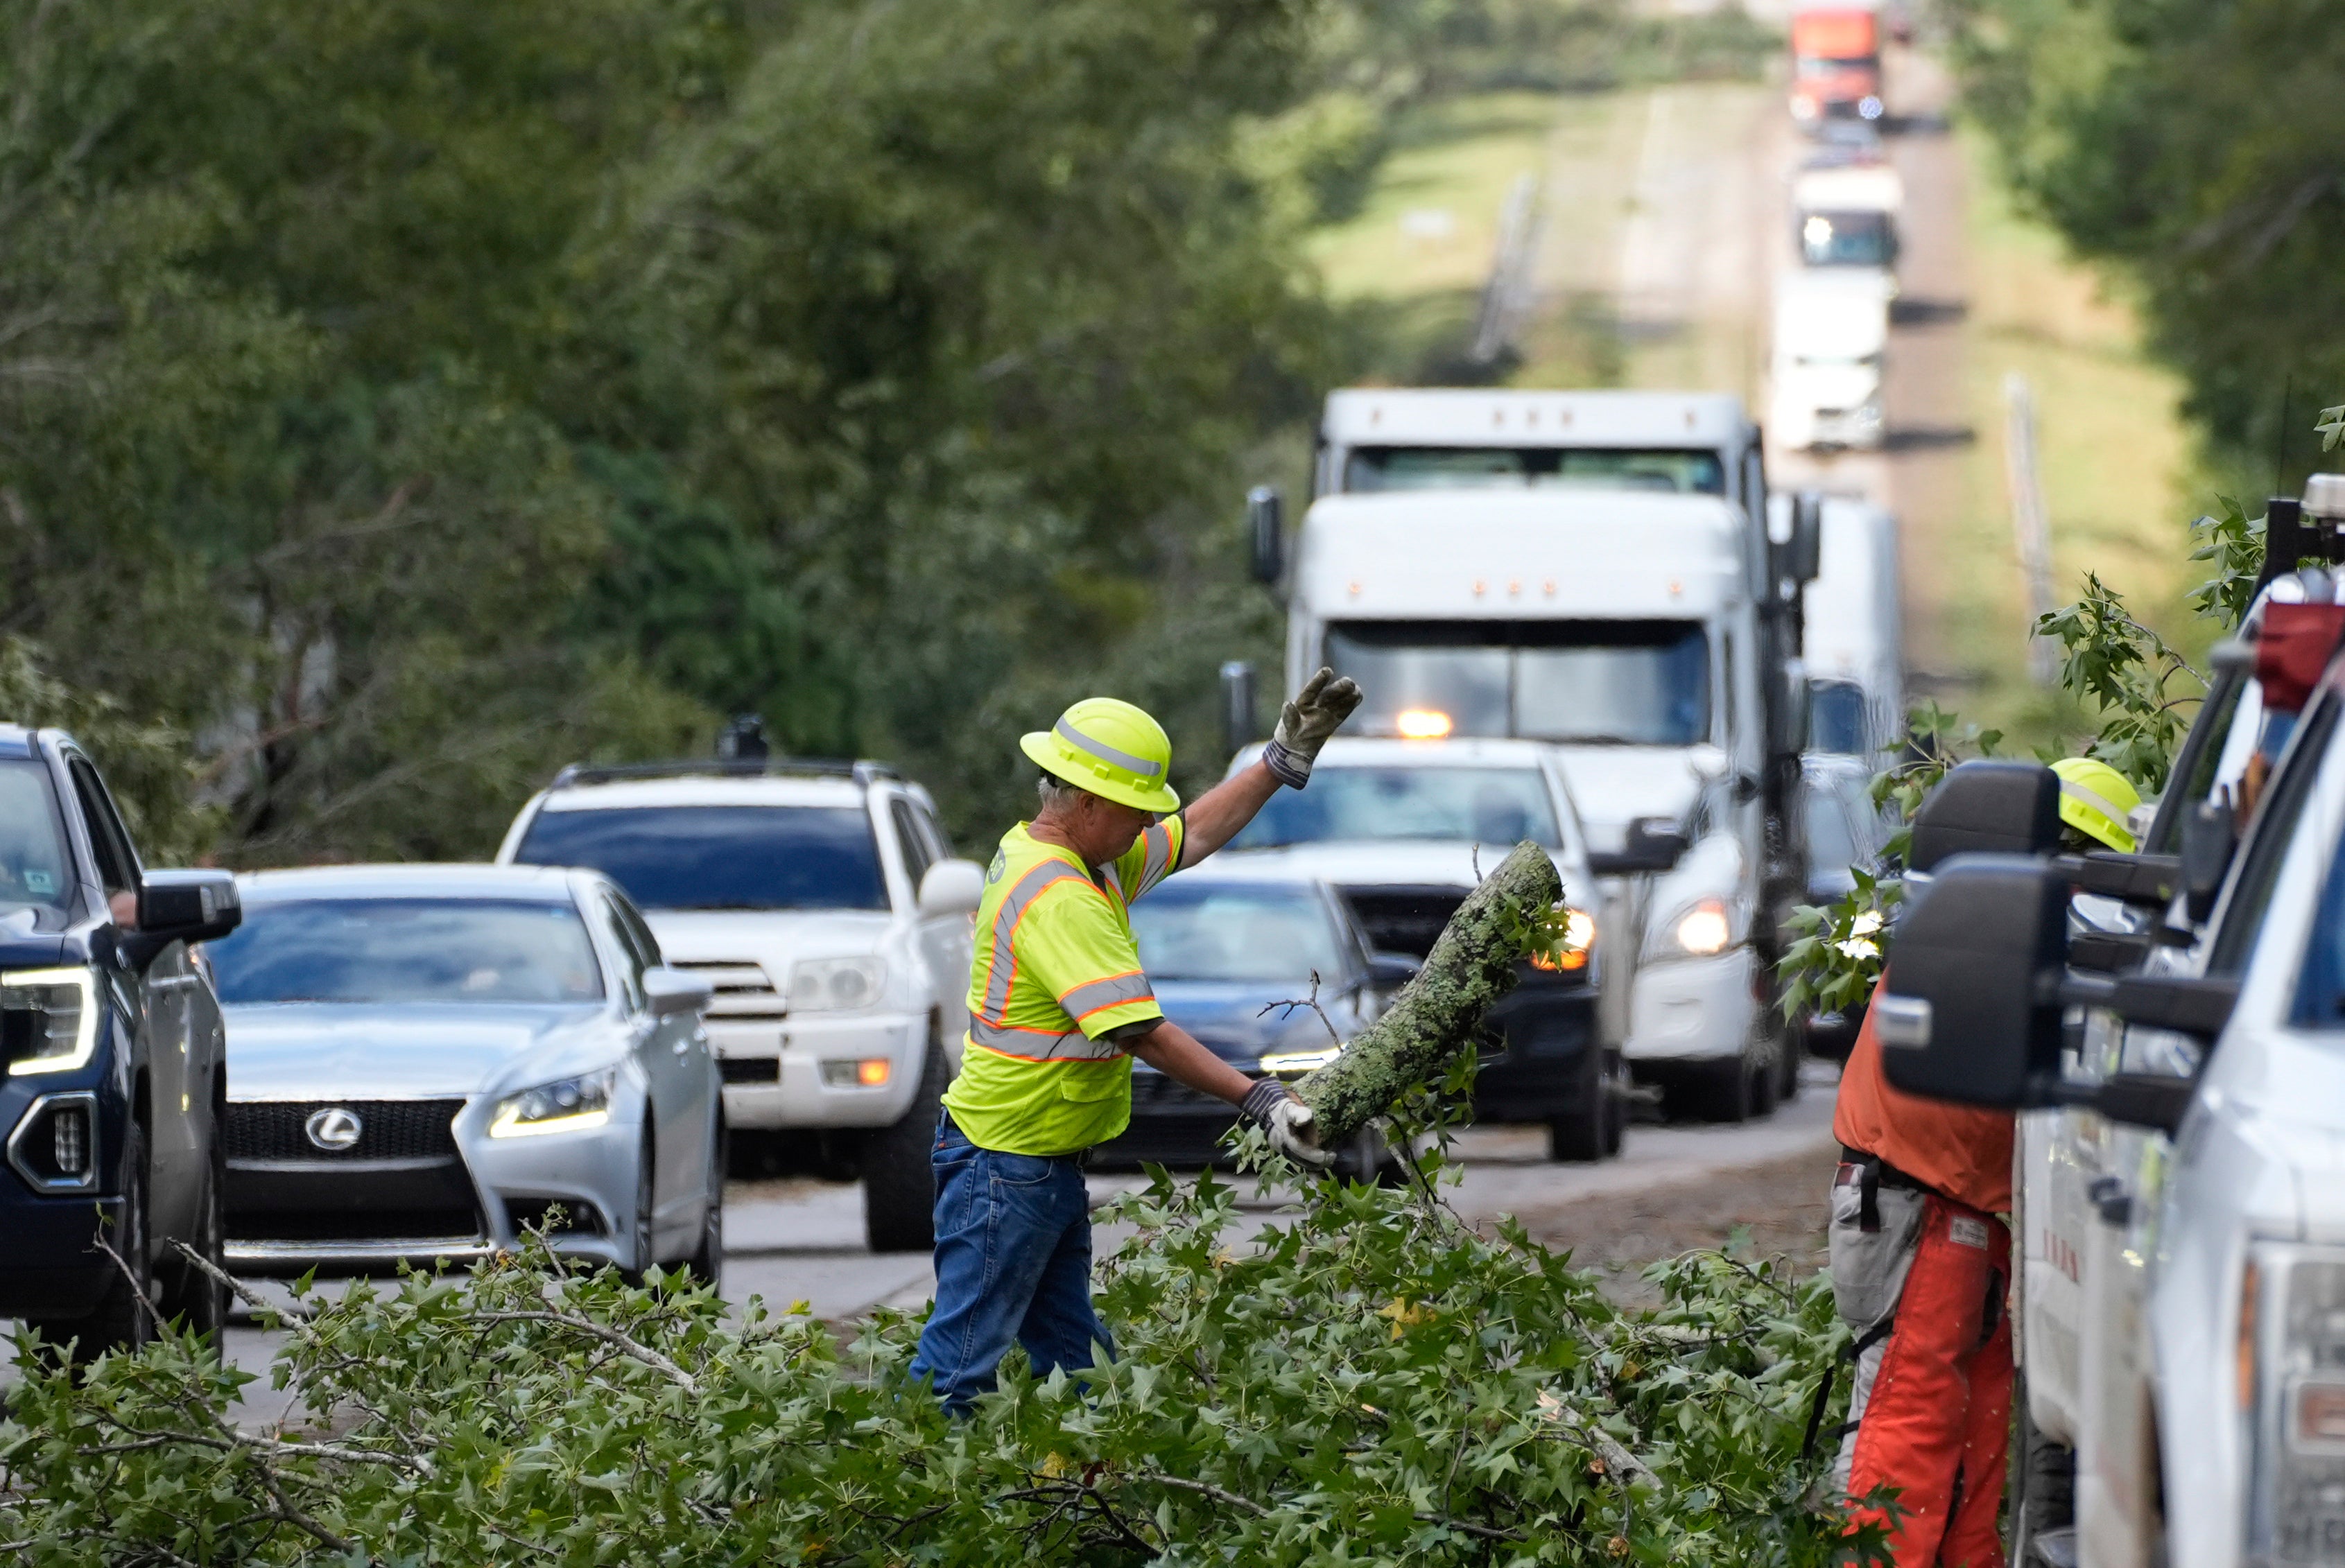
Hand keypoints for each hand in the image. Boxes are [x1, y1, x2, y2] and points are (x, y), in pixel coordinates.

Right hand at [1239, 1078, 1335, 1167]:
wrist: (1267, 1111)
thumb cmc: (1281, 1109)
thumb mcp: (1289, 1108)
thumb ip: (1297, 1113)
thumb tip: (1306, 1119)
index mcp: (1285, 1138)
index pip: (1301, 1151)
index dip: (1314, 1156)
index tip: (1328, 1156)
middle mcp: (1284, 1148)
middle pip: (1301, 1161)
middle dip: (1317, 1163)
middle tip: (1332, 1159)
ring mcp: (1284, 1151)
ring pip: (1300, 1163)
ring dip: (1314, 1165)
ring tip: (1328, 1162)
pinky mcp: (1286, 1151)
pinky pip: (1298, 1161)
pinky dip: (1308, 1165)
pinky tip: (1318, 1168)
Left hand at [1262, 667, 1363, 788]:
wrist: (1296, 748)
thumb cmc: (1289, 735)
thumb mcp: (1288, 727)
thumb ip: (1289, 716)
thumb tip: (1287, 704)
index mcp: (1303, 703)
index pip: (1312, 689)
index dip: (1319, 680)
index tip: (1328, 671)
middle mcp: (1316, 704)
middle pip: (1329, 694)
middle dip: (1338, 688)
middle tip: (1349, 682)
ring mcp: (1326, 711)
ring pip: (1338, 700)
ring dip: (1348, 694)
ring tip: (1356, 689)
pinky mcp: (1334, 719)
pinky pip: (1344, 711)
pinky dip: (1351, 704)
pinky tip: (1359, 696)